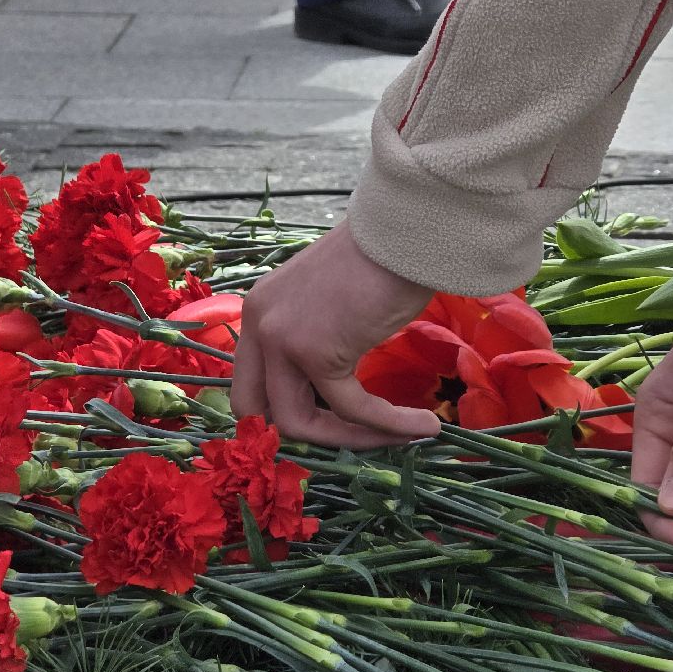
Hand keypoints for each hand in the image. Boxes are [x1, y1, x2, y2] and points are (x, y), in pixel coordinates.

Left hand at [231, 222, 440, 447]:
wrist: (409, 233)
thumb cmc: (384, 263)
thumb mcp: (332, 308)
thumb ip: (318, 345)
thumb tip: (335, 403)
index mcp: (259, 312)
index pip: (249, 387)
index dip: (281, 418)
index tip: (331, 427)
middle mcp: (259, 325)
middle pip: (259, 412)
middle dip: (309, 437)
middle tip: (357, 439)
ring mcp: (281, 338)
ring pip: (299, 422)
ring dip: (353, 439)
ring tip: (401, 436)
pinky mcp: (315, 351)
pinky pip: (350, 408)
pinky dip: (388, 425)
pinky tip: (423, 426)